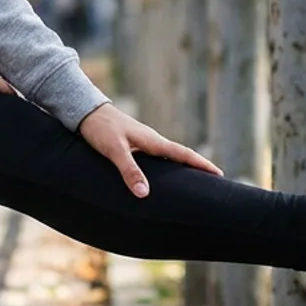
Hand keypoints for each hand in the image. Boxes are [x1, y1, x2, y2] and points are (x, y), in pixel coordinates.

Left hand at [77, 103, 221, 197]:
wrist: (86, 111)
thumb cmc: (100, 129)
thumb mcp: (114, 150)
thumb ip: (129, 170)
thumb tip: (145, 194)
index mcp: (152, 141)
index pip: (183, 154)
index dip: (201, 164)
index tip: (219, 173)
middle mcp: (151, 141)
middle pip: (180, 156)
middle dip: (197, 168)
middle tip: (214, 181)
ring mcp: (143, 142)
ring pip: (168, 157)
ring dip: (181, 167)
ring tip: (193, 183)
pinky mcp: (133, 144)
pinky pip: (156, 158)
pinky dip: (165, 167)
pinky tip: (162, 177)